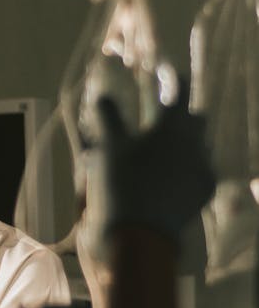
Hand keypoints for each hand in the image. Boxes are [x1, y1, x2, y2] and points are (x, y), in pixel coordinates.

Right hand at [98, 81, 215, 243]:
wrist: (138, 238)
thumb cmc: (120, 186)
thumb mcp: (108, 148)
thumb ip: (108, 117)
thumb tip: (104, 95)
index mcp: (173, 126)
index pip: (180, 89)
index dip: (172, 77)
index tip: (163, 70)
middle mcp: (195, 144)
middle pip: (196, 119)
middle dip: (182, 114)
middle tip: (162, 115)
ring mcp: (203, 169)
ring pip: (199, 146)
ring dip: (184, 142)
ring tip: (163, 149)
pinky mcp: (203, 193)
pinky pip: (199, 170)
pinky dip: (186, 167)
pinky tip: (171, 174)